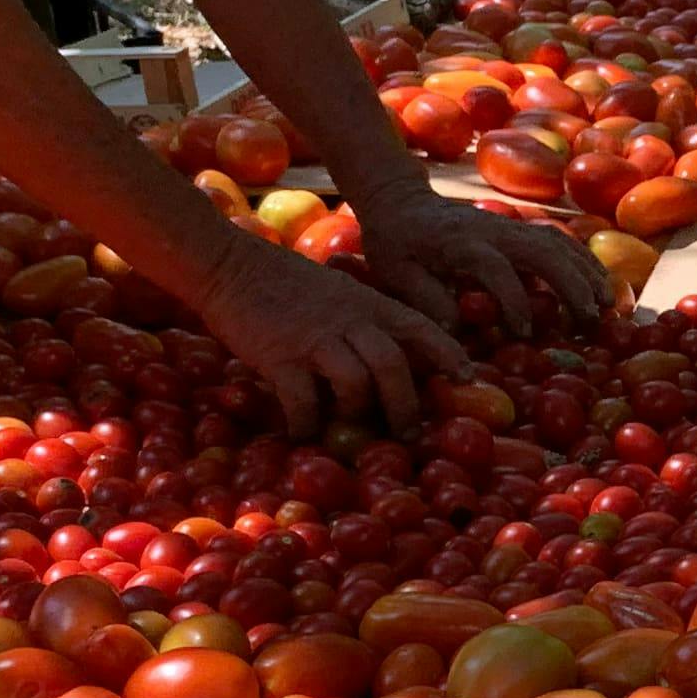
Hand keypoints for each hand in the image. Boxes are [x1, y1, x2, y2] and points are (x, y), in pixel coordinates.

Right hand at [198, 247, 461, 432]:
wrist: (228, 263)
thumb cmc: (282, 282)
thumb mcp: (338, 291)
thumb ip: (364, 318)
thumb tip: (390, 356)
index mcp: (367, 302)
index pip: (420, 326)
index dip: (448, 353)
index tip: (468, 378)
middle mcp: (348, 319)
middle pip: (393, 365)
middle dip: (406, 405)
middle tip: (408, 434)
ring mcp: (314, 339)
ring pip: (356, 384)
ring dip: (358, 414)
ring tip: (352, 431)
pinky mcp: (280, 357)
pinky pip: (304, 402)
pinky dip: (308, 425)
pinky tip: (304, 433)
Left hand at [362, 189, 609, 336]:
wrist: (401, 201)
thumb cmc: (395, 244)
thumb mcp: (395, 274)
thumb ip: (426, 299)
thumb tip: (459, 329)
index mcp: (459, 242)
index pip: (495, 268)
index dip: (512, 299)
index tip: (524, 332)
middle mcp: (492, 230)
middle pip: (542, 252)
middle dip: (571, 287)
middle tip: (591, 323)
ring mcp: (510, 226)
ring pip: (559, 244)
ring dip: (587, 274)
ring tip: (609, 307)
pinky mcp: (519, 228)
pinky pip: (560, 241)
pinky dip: (585, 263)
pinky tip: (602, 285)